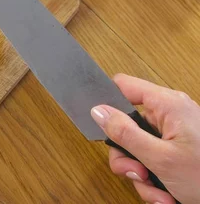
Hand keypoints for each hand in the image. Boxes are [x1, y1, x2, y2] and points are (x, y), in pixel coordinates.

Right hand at [91, 74, 199, 203]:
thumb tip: (98, 111)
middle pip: (126, 126)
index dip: (105, 101)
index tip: (97, 124)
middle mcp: (171, 115)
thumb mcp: (160, 158)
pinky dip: (156, 183)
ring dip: (141, 176)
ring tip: (160, 192)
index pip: (123, 86)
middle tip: (136, 173)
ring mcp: (175, 135)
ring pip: (138, 150)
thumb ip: (124, 133)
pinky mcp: (179, 152)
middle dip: (127, 156)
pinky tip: (168, 196)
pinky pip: (153, 163)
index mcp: (167, 104)